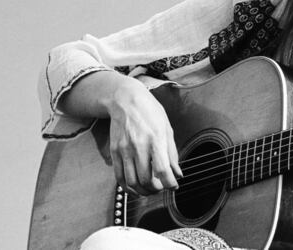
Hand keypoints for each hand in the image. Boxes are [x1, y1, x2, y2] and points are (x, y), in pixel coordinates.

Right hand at [105, 78, 182, 195]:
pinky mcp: (114, 151)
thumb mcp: (167, 129)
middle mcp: (139, 146)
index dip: (169, 183)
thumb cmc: (150, 112)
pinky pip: (119, 176)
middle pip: (146, 180)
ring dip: (142, 192)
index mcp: (156, 139)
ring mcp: (124, 150)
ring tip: (150, 190)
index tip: (173, 186)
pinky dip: (128, 188)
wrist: (125, 100)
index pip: (162, 170)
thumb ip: (172, 154)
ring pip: (132, 182)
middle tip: (161, 188)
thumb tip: (177, 174)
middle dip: (155, 190)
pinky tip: (135, 188)